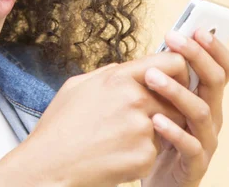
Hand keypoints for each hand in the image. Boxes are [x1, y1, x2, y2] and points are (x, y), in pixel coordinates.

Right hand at [5, 52, 189, 186]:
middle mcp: (135, 99)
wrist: (49, 164)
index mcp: (119, 77)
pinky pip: (154, 152)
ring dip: (152, 133)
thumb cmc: (60, 126)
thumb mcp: (78, 85)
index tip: (175, 81)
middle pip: (176, 99)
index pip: (172, 62)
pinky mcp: (144, 156)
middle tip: (140, 120)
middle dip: (165, 109)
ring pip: (167, 126)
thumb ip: (109, 73)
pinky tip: (116, 155)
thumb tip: (126, 69)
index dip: (179, 72)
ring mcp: (142, 128)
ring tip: (120, 139)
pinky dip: (139, 156)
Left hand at [140, 28, 228, 186]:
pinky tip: (156, 120)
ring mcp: (206, 141)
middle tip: (173, 39)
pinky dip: (174, 131)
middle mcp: (212, 117)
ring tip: (151, 77)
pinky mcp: (195, 165)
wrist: (158, 181)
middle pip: (215, 82)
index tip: (196, 28)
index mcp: (207, 98)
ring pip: (202, 111)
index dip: (214, 47)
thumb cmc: (159, 136)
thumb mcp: (164, 102)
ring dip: (177, 91)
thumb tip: (163, 45)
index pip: (223, 68)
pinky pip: (190, 146)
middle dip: (197, 56)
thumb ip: (167, 79)